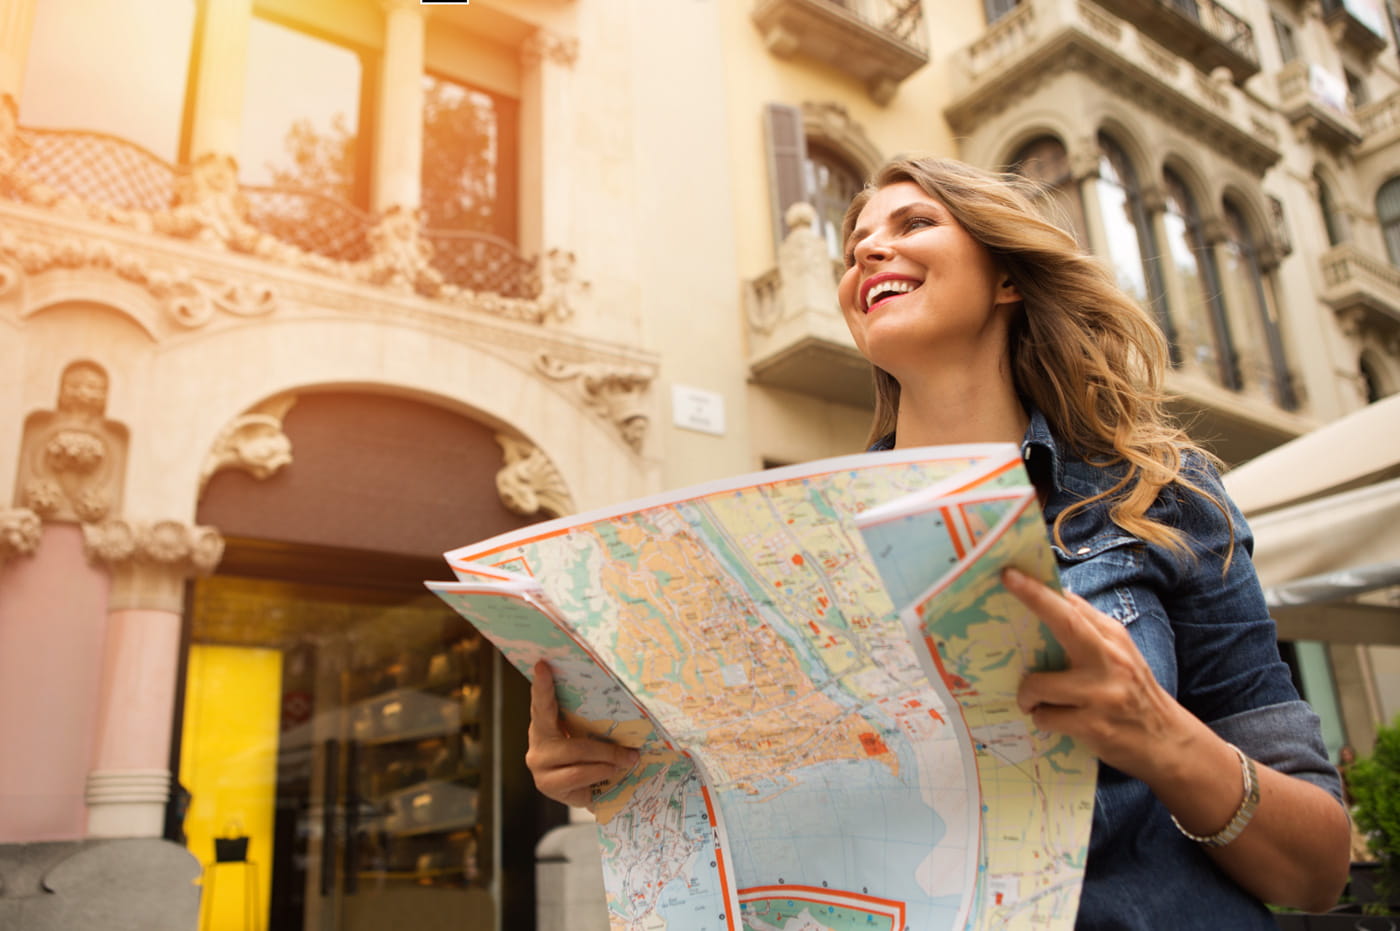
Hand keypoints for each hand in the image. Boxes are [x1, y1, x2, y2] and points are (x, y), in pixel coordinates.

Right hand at [526, 660, 639, 807]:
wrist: (580, 790)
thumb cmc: (586, 757)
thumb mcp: (588, 736)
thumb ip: (593, 724)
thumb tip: (628, 706)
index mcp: (544, 725)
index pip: (541, 704)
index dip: (542, 686)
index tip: (542, 665)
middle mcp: (537, 745)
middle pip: (573, 744)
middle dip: (606, 749)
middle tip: (633, 752)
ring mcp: (540, 768)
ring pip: (578, 759)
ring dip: (608, 761)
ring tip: (627, 761)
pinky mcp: (549, 787)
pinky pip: (580, 777)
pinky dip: (600, 773)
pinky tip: (611, 773)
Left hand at [1002, 567, 1192, 780]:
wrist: (1169, 743)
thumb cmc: (1134, 695)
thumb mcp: (1120, 655)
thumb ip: (1090, 630)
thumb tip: (1055, 598)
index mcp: (1113, 638)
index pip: (1073, 606)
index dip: (1040, 589)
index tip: (1010, 572)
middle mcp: (1110, 659)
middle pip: (1065, 622)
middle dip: (1033, 598)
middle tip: (1006, 579)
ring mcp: (1102, 693)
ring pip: (1039, 684)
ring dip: (1028, 695)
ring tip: (1035, 701)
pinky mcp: (1094, 725)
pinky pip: (1045, 717)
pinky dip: (1042, 718)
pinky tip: (1055, 720)